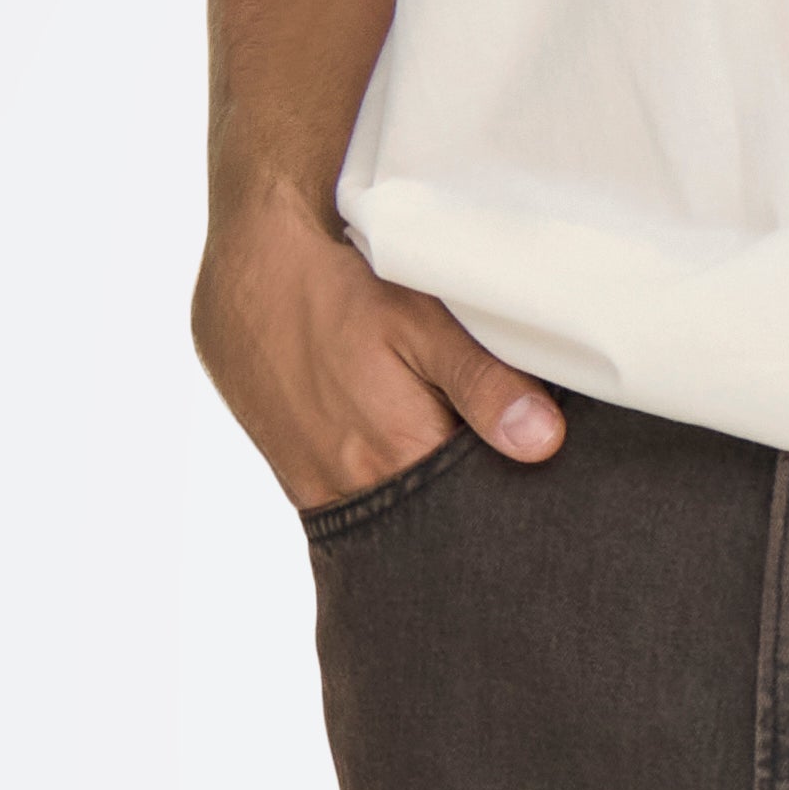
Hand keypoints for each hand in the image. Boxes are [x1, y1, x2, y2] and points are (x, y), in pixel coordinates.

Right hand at [193, 191, 567, 509]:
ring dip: (425, 492)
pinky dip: (386, 489)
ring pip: (397, 517)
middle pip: (439, 519)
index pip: (481, 507)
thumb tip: (542, 442)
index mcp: (399, 454)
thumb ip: (483, 384)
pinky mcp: (298, 480)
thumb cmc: (338, 287)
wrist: (246, 271)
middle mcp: (357, 488)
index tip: (535, 471)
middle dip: (471, 499)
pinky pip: (357, 506)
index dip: (513, 490)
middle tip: (493, 452)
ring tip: (438, 441)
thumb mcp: (421, 321)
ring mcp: (321, 490)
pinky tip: (398, 452)